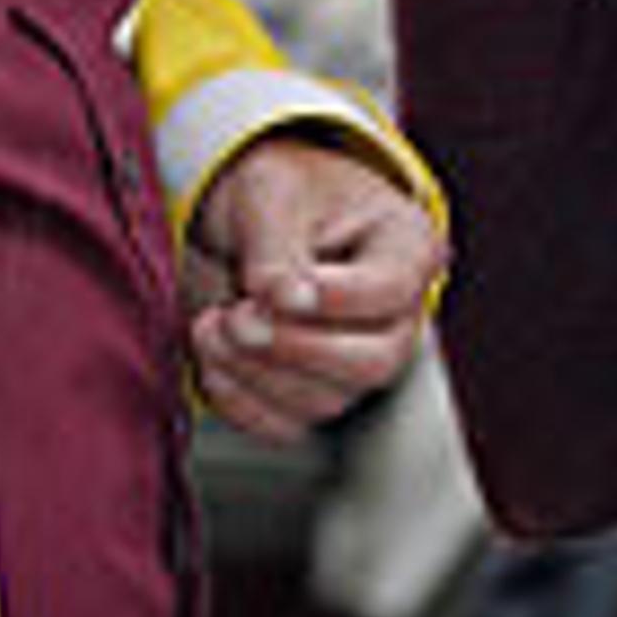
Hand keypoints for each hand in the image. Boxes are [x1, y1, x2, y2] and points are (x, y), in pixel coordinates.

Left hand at [182, 135, 444, 442]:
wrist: (239, 217)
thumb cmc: (274, 192)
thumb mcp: (271, 194)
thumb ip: (277, 248)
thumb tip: (280, 300)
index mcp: (405, 248)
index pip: (391, 291)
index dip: (332, 298)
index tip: (271, 288)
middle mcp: (394, 314)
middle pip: (374, 363)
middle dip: (294, 348)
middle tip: (238, 317)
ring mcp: (355, 360)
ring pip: (325, 399)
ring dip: (254, 371)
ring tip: (210, 323)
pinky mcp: (311, 391)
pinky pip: (286, 425)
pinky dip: (240, 402)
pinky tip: (213, 360)